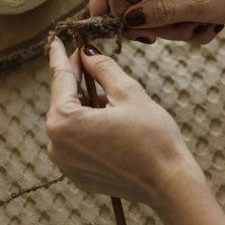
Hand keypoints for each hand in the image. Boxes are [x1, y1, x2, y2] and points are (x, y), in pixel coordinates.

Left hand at [45, 38, 206, 208]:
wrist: (169, 184)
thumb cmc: (152, 138)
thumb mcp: (128, 93)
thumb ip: (103, 68)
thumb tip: (88, 53)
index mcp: (63, 122)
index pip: (60, 79)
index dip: (61, 56)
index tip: (55, 39)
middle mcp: (56, 145)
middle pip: (65, 102)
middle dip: (80, 83)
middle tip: (94, 62)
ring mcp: (65, 164)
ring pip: (72, 122)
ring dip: (88, 107)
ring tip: (114, 101)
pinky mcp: (78, 176)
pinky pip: (78, 143)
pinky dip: (90, 129)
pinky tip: (114, 124)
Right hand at [89, 0, 224, 44]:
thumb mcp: (203, 6)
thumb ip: (163, 13)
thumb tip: (128, 21)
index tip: (101, 26)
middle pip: (128, 2)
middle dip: (147, 26)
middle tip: (168, 37)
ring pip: (149, 16)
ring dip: (173, 31)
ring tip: (203, 26)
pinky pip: (168, 20)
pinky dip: (185, 29)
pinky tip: (209, 26)